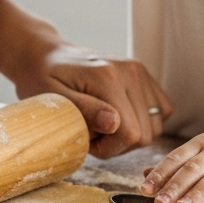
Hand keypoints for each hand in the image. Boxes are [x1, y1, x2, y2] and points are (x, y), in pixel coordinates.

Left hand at [11, 37, 171, 158]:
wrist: (45, 55)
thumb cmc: (42, 79)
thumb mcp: (54, 99)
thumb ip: (85, 111)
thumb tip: (113, 124)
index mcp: (108, 77)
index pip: (131, 133)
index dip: (110, 148)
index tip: (87, 140)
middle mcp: (130, 71)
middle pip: (146, 133)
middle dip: (118, 144)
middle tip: (92, 133)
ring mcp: (140, 71)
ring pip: (156, 126)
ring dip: (131, 134)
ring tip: (103, 125)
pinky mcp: (143, 74)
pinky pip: (161, 110)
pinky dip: (143, 121)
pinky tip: (119, 118)